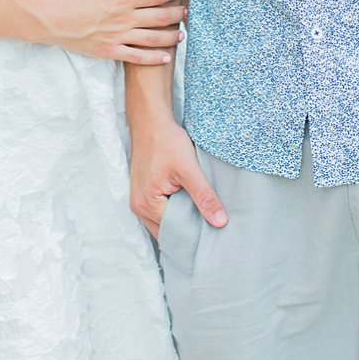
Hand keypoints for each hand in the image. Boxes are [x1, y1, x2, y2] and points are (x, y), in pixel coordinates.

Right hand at [28, 0, 184, 63]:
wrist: (47, 18)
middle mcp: (124, 18)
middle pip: (160, 17)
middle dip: (177, 14)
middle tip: (186, 12)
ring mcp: (118, 37)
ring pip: (153, 38)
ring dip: (171, 36)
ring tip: (182, 34)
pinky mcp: (109, 51)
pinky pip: (137, 57)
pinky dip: (154, 59)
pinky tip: (166, 58)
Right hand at [129, 114, 227, 237]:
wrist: (151, 124)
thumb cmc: (166, 142)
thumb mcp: (189, 169)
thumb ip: (204, 196)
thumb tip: (220, 222)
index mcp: (147, 205)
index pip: (175, 232)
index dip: (195, 234)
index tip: (214, 235)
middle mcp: (139, 207)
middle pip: (168, 231)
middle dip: (188, 231)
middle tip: (213, 230)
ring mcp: (139, 201)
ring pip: (164, 222)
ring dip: (182, 220)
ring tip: (205, 218)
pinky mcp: (144, 193)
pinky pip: (160, 212)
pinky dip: (175, 211)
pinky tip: (191, 206)